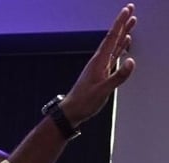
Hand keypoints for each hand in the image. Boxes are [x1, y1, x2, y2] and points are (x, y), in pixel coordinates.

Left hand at [61, 3, 135, 125]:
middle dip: (122, 23)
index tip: (127, 10)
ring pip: (115, 45)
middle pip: (113, 38)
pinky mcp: (102, 72)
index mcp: (99, 62)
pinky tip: (125, 43)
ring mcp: (100, 66)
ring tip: (131, 22)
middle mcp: (99, 61)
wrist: (72, 111)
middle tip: (131, 9)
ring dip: (123, 33)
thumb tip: (131, 62)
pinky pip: (114, 55)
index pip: (112, 38)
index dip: (120, 23)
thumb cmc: (84, 102)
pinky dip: (121, 47)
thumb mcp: (102, 90)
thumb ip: (117, 77)